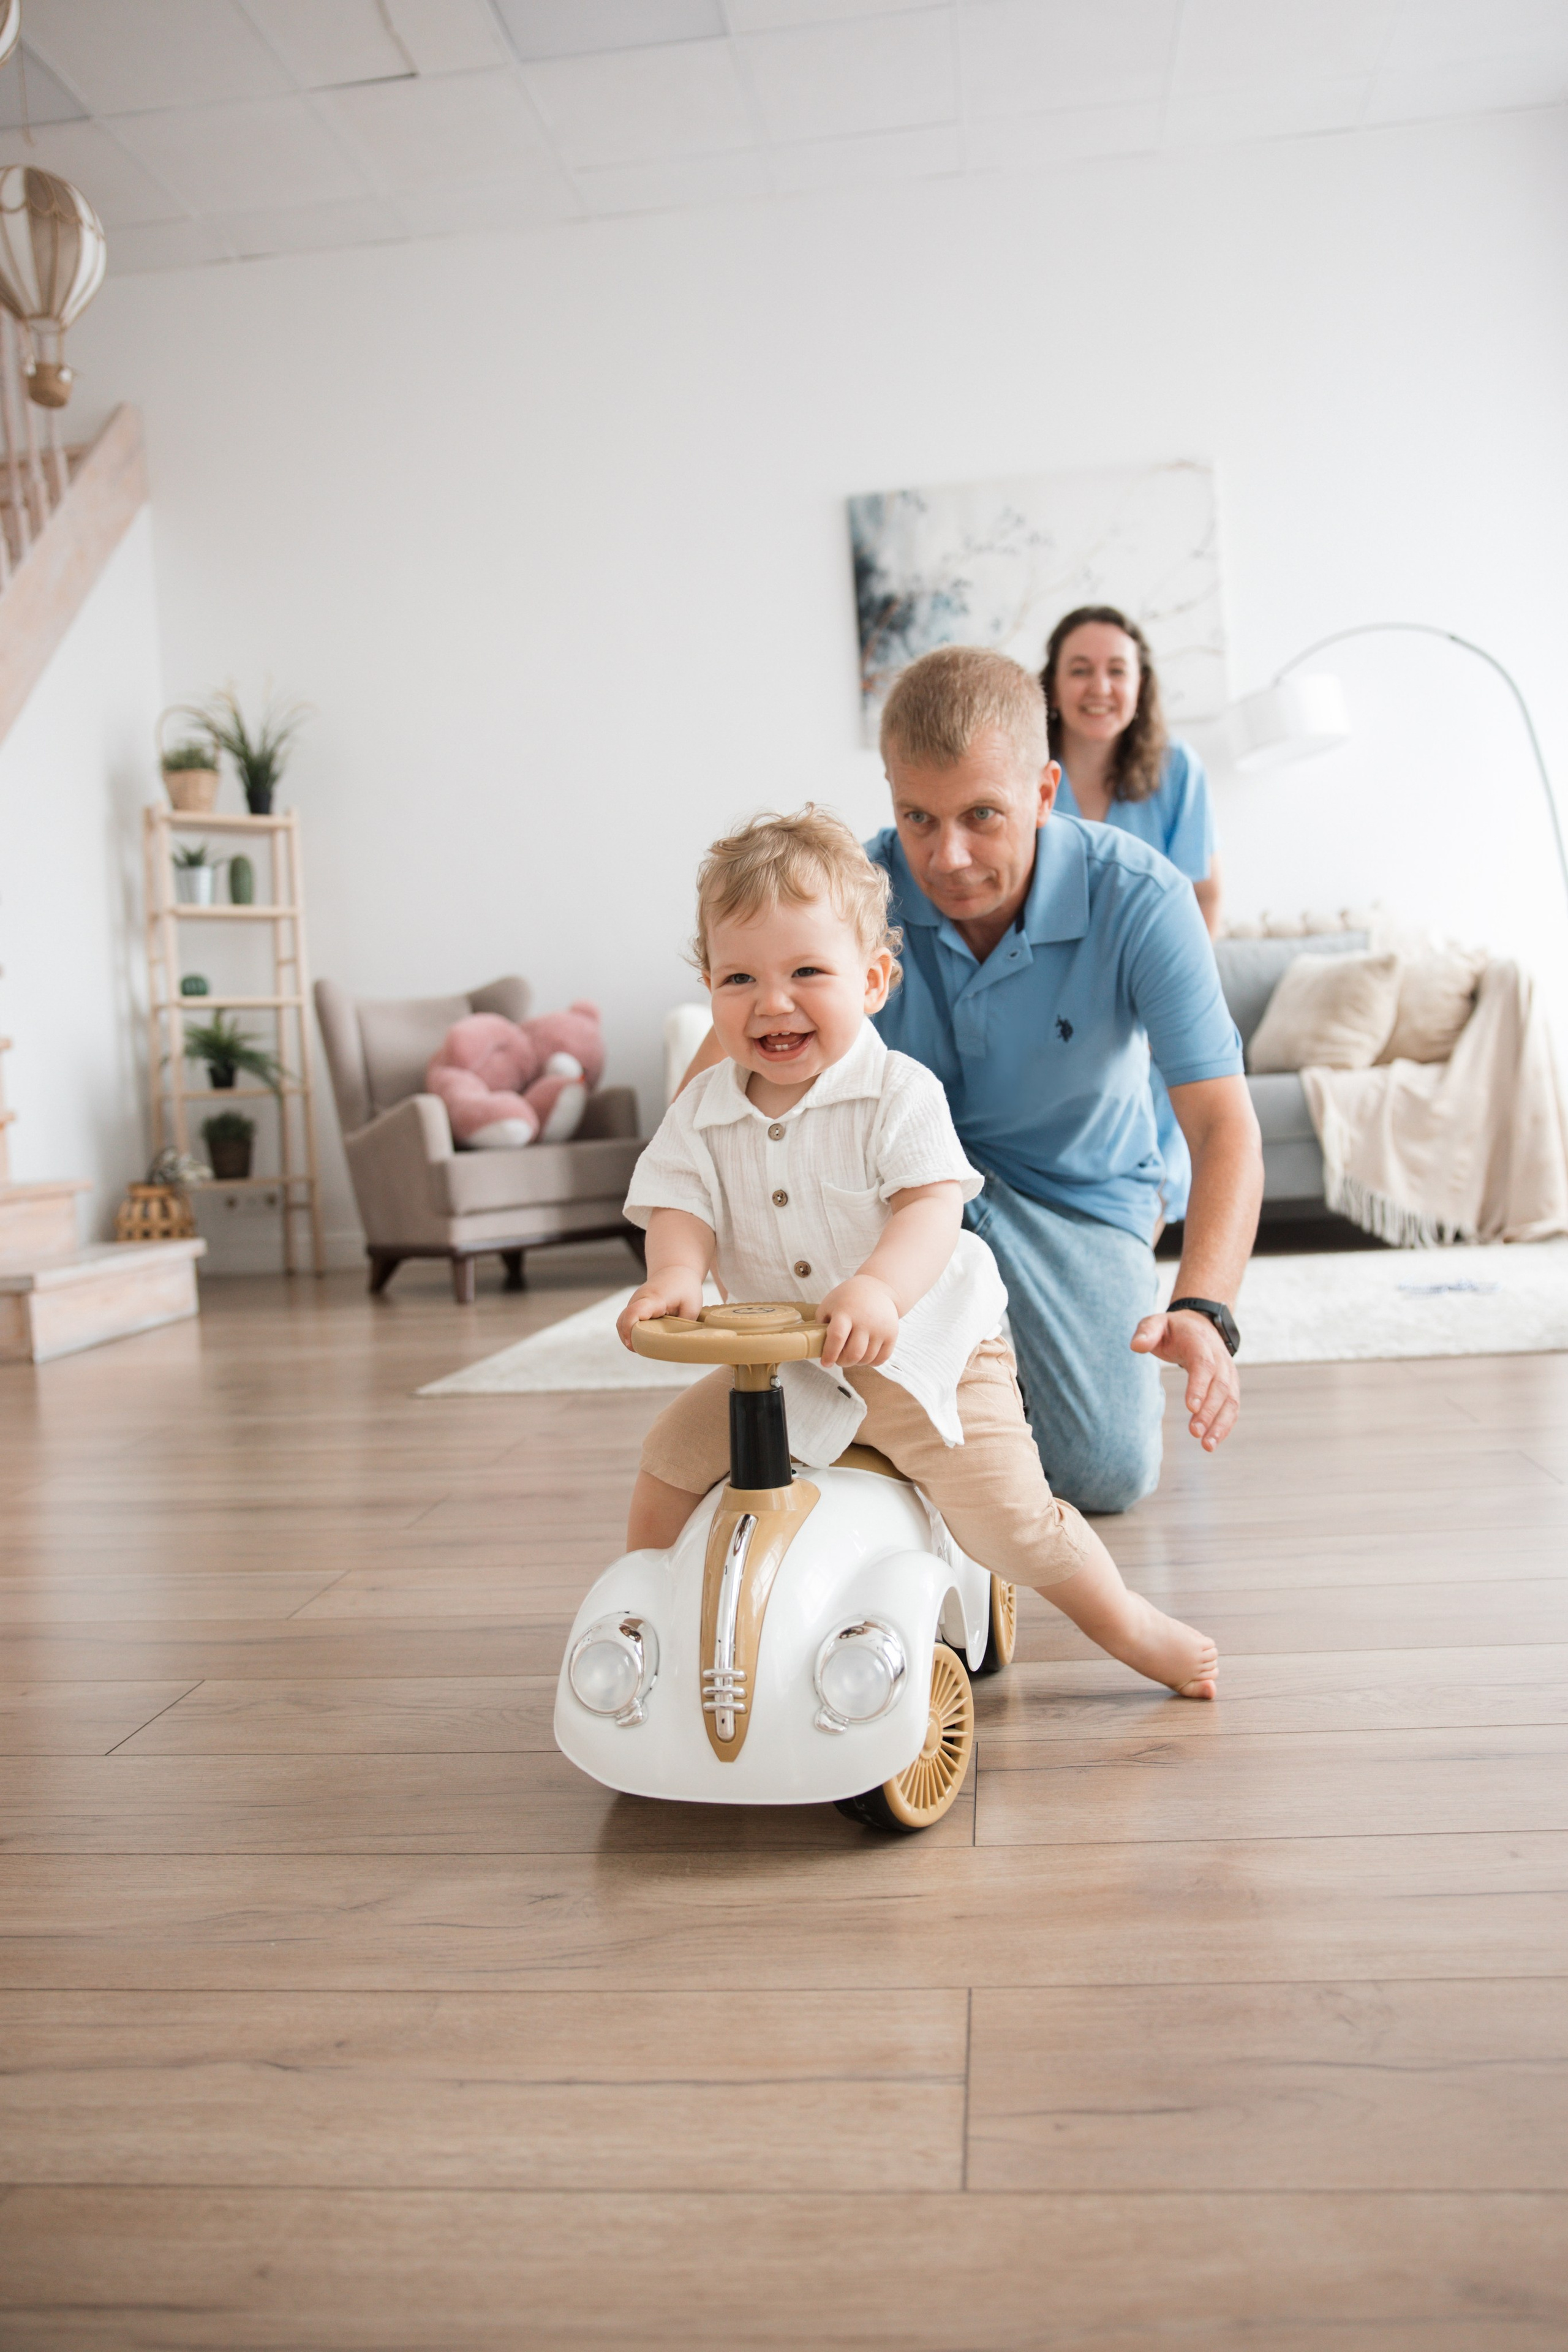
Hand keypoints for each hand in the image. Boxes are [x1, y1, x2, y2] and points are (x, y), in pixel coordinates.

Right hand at [617, 1276, 703, 1350]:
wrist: (676, 1270)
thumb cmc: (686, 1289)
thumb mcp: (691, 1308)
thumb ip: (682, 1327)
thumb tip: (674, 1345)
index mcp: (653, 1299)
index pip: (634, 1313)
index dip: (630, 1330)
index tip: (633, 1344)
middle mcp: (638, 1299)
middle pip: (622, 1321)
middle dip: (628, 1338)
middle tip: (643, 1350)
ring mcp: (634, 1302)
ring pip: (622, 1323)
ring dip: (629, 1336)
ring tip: (644, 1347)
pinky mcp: (634, 1306)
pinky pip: (626, 1321)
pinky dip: (631, 1332)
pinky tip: (643, 1339)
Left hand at [817, 1276, 899, 1368]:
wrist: (877, 1288)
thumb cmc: (847, 1299)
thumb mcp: (829, 1304)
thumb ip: (821, 1324)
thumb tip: (817, 1347)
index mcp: (845, 1312)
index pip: (837, 1337)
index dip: (830, 1354)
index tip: (826, 1363)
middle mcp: (865, 1320)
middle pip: (854, 1353)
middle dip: (843, 1362)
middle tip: (839, 1358)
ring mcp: (881, 1328)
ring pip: (867, 1359)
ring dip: (856, 1362)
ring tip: (851, 1353)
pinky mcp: (892, 1334)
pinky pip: (880, 1359)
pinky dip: (870, 1362)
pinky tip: (865, 1354)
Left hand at [1130, 1309, 1239, 1450]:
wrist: (1200, 1323)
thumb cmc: (1172, 1329)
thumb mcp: (1156, 1323)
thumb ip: (1146, 1332)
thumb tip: (1136, 1346)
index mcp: (1199, 1342)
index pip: (1203, 1364)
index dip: (1199, 1385)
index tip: (1190, 1407)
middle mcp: (1219, 1358)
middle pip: (1220, 1386)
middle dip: (1209, 1411)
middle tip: (1194, 1432)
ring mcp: (1228, 1372)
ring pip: (1231, 1399)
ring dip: (1220, 1423)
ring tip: (1207, 1445)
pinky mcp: (1230, 1385)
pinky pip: (1232, 1407)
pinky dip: (1225, 1425)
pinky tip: (1212, 1442)